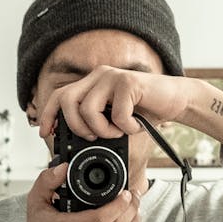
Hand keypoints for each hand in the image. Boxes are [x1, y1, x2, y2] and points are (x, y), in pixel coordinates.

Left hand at [37, 65, 190, 141]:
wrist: (176, 100)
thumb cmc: (145, 112)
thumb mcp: (113, 119)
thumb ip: (94, 123)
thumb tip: (72, 145)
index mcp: (91, 84)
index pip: (59, 95)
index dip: (48, 115)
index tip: (46, 133)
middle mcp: (98, 76)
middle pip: (67, 101)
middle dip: (77, 127)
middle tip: (95, 137)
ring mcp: (112, 77)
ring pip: (88, 109)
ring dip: (102, 130)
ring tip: (118, 131)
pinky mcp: (128, 82)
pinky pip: (116, 114)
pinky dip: (126, 128)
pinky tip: (136, 126)